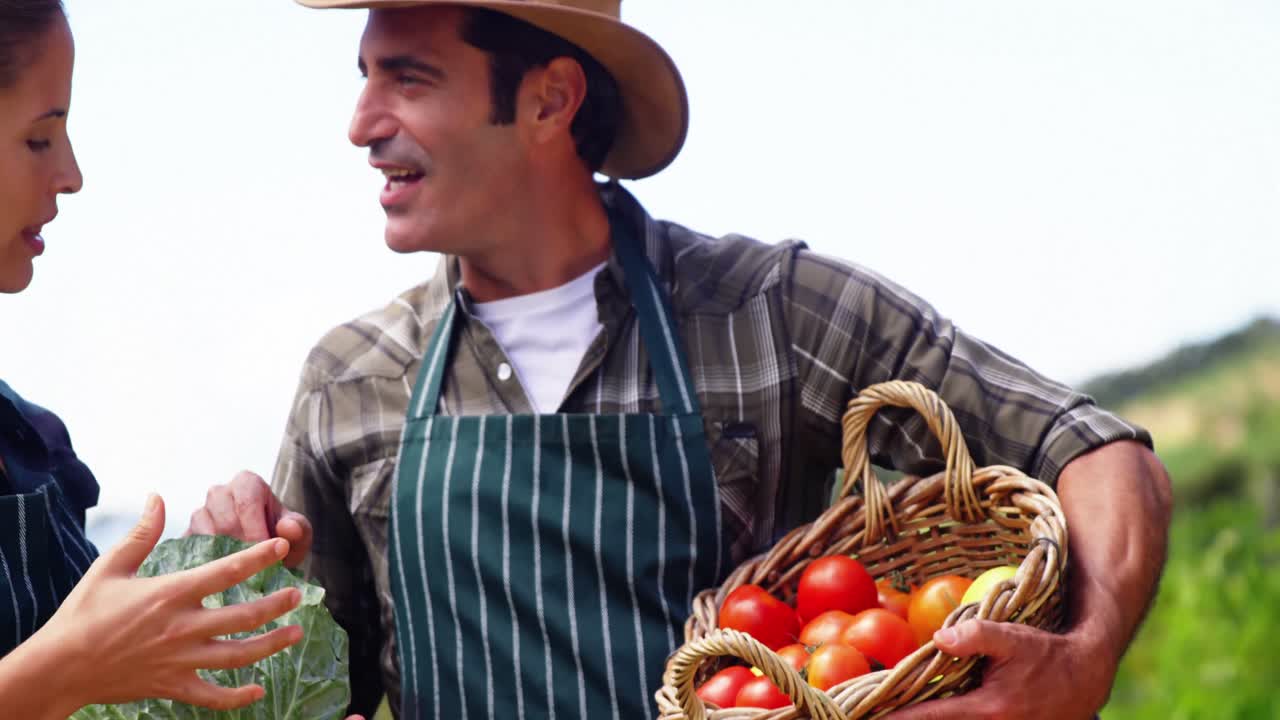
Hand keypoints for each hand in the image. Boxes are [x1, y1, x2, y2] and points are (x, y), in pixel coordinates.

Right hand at [27, 494, 303, 714]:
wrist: (59, 666)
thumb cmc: (83, 613)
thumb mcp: (109, 567)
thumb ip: (142, 534)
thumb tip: (157, 497)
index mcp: (171, 593)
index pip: (227, 571)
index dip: (259, 556)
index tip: (282, 545)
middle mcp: (182, 627)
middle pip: (244, 615)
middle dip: (276, 605)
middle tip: (298, 594)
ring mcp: (180, 660)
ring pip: (238, 655)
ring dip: (271, 645)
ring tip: (295, 634)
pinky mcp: (172, 686)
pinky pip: (213, 695)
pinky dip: (238, 696)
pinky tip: (258, 689)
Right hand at [187, 470, 312, 567]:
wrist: (264, 554)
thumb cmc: (282, 538)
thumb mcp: (298, 534)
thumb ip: (298, 529)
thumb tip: (288, 528)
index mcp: (247, 483)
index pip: (247, 503)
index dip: (256, 530)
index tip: (266, 555)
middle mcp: (219, 493)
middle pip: (224, 519)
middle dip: (240, 546)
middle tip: (254, 569)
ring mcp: (199, 513)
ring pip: (205, 535)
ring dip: (223, 557)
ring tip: (240, 576)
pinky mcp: (186, 536)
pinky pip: (190, 550)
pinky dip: (205, 565)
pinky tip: (220, 580)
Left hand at [887, 619, 1113, 718]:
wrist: (1085, 677)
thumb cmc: (1045, 655)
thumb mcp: (1011, 637)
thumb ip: (974, 636)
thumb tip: (938, 639)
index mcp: (989, 709)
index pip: (933, 716)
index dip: (902, 718)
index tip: (874, 717)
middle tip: (880, 714)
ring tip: (900, 714)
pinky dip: (951, 719)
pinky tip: (934, 712)